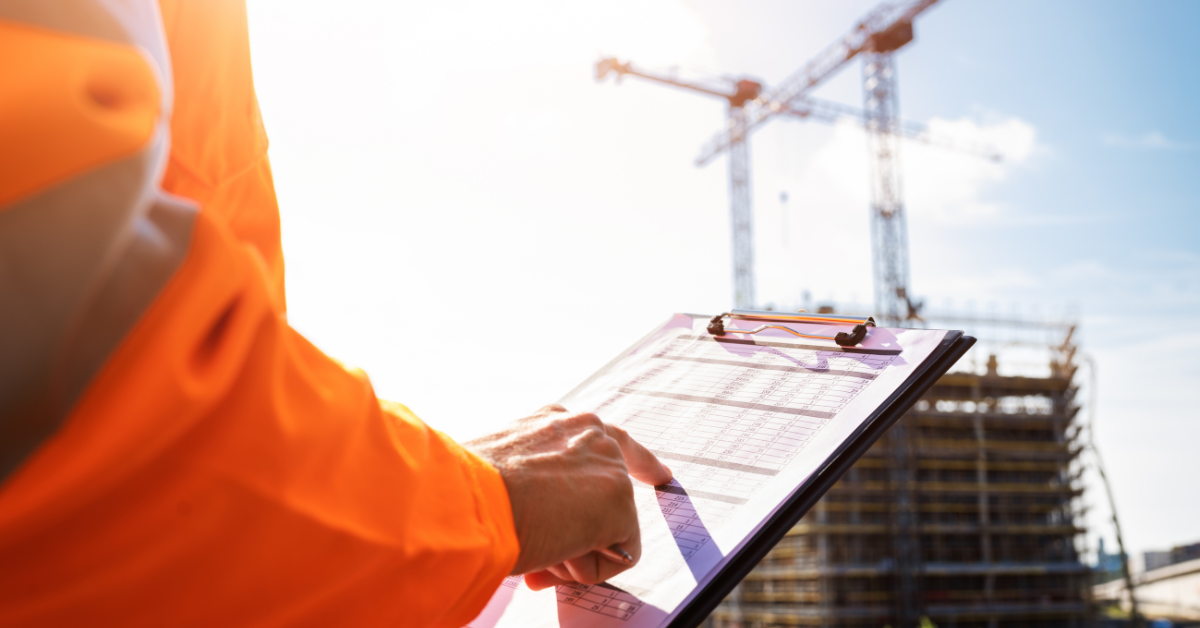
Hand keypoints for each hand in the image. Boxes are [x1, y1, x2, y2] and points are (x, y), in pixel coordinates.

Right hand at [464, 404, 671, 589]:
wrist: (464, 499)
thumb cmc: (467, 490)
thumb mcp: (504, 472)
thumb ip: (537, 489)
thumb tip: (545, 534)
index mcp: (556, 421)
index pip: (607, 438)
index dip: (640, 462)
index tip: (661, 475)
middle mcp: (589, 431)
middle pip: (620, 488)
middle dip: (590, 531)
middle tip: (558, 551)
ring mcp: (609, 466)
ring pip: (610, 529)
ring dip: (574, 550)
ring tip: (534, 542)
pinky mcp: (620, 502)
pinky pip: (618, 557)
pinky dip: (585, 568)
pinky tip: (553, 552)